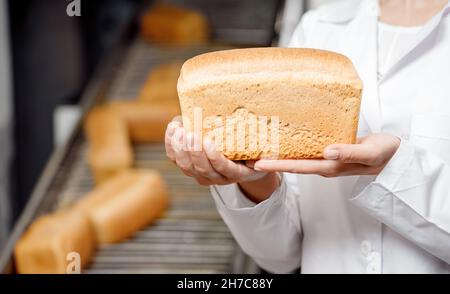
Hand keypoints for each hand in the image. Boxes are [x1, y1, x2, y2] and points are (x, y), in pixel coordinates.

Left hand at [165, 117, 268, 185]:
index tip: (210, 142)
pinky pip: (176, 161)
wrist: (244, 166)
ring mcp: (202, 175)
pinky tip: (173, 129)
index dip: (215, 157)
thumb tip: (266, 124)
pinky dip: (172, 145)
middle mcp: (217, 178)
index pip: (223, 168)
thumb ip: (260, 143)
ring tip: (178, 130)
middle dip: (193, 150)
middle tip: (189, 133)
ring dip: (180, 148)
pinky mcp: (190, 169)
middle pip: (201, 168)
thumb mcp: (260, 150)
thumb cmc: (252, 152)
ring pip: (186, 167)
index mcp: (236, 173)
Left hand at [253, 134, 399, 176]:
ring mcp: (327, 158)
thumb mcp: (370, 152)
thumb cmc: (385, 153)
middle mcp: (325, 164)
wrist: (396, 154)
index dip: (277, 165)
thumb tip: (327, 152)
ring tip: (261, 147)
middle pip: (292, 164)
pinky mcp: (331, 150)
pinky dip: (295, 146)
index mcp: (330, 167)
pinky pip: (308, 150)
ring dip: (280, 154)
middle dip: (272, 161)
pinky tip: (286, 139)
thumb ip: (350, 152)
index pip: (298, 167)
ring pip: (299, 158)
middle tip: (249, 156)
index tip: (256, 163)